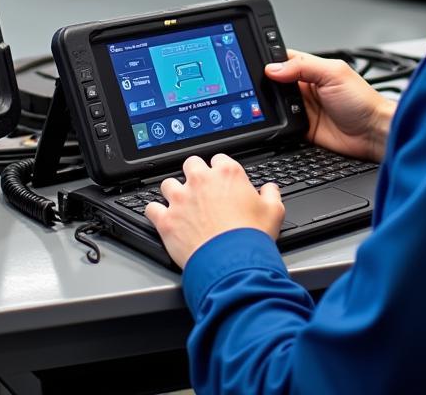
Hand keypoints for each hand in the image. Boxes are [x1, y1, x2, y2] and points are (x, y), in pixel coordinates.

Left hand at [145, 154, 283, 268]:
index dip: (220, 170)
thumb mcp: (274, 212)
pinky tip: (161, 217)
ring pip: (168, 184)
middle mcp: (201, 181)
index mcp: (227, 174)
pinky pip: (151, 208)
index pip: (219, 160)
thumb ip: (271, 194)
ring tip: (180, 204)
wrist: (233, 265)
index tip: (222, 181)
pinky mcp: (167, 220)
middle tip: (200, 190)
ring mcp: (181, 199)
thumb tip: (270, 189)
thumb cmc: (252, 238)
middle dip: (194, 174)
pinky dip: (155, 213)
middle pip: (190, 164)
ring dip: (173, 192)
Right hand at [265, 50, 392, 161]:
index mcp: (311, 69)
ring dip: (269, 105)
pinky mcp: (302, 129)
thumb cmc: (363, 101)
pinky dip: (275, 124)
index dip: (268, 61)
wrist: (374, 134)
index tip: (254, 63)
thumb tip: (273, 68)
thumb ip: (303, 67)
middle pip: (274, 82)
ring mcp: (303, 109)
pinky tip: (273, 121)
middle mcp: (305, 87)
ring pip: (275, 104)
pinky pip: (282, 126)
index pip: (283, 60)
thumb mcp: (333, 74)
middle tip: (258, 87)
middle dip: (265, 84)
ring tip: (265, 104)